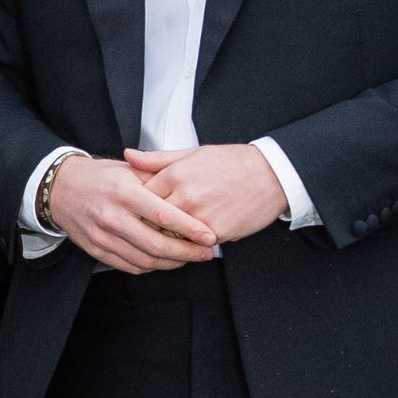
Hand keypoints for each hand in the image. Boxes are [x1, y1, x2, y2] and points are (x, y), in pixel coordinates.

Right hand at [47, 153, 215, 273]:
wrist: (61, 188)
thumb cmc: (99, 177)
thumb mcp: (128, 169)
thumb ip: (157, 179)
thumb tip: (189, 192)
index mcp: (124, 192)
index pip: (163, 214)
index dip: (189, 228)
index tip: (208, 236)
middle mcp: (112, 215)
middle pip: (156, 243)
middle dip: (186, 252)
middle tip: (205, 253)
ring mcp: (102, 235)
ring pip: (144, 259)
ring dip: (171, 262)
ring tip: (188, 258)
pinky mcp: (96, 249)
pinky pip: (129, 265)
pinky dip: (150, 266)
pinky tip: (163, 260)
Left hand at [125, 144, 287, 243]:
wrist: (269, 175)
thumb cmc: (231, 162)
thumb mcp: (190, 153)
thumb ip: (156, 159)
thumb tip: (129, 156)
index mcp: (174, 175)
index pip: (140, 197)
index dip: (136, 204)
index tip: (134, 208)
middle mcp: (184, 197)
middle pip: (151, 220)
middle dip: (146, 224)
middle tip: (143, 225)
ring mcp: (200, 217)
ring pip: (170, 236)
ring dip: (166, 237)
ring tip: (166, 234)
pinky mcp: (216, 233)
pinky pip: (192, 245)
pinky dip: (188, 244)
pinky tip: (188, 239)